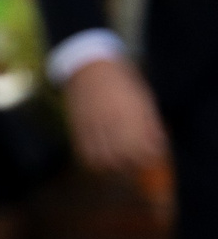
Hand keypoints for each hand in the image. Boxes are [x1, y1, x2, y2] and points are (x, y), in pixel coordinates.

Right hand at [64, 55, 168, 173]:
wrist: (90, 69)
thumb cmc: (123, 84)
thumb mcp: (143, 100)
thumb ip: (151, 125)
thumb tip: (159, 149)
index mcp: (130, 114)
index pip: (140, 148)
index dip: (147, 159)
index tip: (151, 159)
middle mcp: (110, 121)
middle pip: (120, 158)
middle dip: (130, 168)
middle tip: (136, 167)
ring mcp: (92, 125)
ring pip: (101, 160)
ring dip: (111, 169)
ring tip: (118, 168)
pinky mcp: (78, 128)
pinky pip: (84, 154)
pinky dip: (94, 163)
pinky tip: (102, 161)